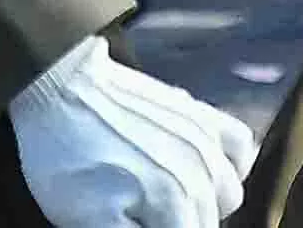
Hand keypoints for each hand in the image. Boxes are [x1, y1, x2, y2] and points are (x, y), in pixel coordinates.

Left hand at [6, 36, 252, 227]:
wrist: (61, 87)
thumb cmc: (65, 160)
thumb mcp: (88, 218)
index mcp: (172, 200)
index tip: (140, 222)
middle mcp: (200, 170)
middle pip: (207, 223)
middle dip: (179, 224)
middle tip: (146, 215)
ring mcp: (206, 138)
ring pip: (229, 195)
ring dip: (205, 205)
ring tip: (171, 206)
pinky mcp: (204, 113)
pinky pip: (241, 147)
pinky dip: (230, 165)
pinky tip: (203, 171)